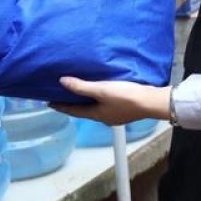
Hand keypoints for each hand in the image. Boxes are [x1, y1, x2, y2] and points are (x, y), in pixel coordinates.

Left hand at [51, 77, 167, 125]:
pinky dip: (99, 99)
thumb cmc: (126, 97)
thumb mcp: (101, 89)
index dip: (61, 106)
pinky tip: (102, 93)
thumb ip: (81, 87)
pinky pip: (106, 105)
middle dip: (73, 104)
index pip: (74, 111)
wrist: (151, 102)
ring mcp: (115, 115)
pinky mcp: (124, 109)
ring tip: (80, 93)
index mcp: (97, 115)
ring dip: (86, 101)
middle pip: (84, 111)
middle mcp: (104, 117)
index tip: (50, 102)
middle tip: (63, 96)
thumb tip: (62, 82)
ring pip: (96, 108)